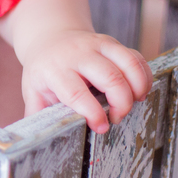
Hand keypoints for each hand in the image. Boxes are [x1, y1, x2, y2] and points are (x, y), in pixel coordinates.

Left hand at [17, 30, 151, 134]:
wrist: (49, 37)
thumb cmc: (44, 70)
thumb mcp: (33, 89)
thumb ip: (36, 113)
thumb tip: (36, 140)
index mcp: (55, 69)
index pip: (76, 92)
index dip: (92, 113)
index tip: (102, 127)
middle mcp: (77, 54)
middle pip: (110, 77)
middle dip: (121, 103)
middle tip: (117, 118)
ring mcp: (97, 44)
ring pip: (128, 63)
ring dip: (137, 88)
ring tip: (134, 103)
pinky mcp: (112, 43)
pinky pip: (135, 57)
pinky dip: (144, 76)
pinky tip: (139, 91)